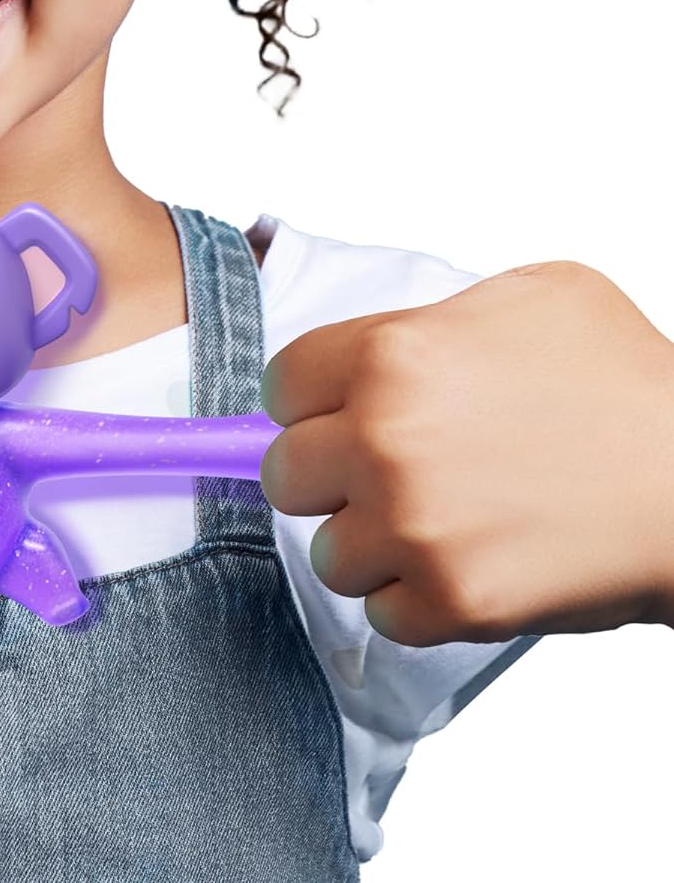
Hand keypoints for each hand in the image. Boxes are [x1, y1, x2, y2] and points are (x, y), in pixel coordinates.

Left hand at [259, 261, 673, 644]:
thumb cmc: (629, 382)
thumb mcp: (531, 295)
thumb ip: (431, 317)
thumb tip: (377, 349)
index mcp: (389, 354)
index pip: (280, 386)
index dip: (310, 404)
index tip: (338, 416)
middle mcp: (383, 438)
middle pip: (285, 474)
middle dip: (328, 477)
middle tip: (383, 476)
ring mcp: (413, 525)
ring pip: (329, 552)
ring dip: (372, 546)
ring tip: (437, 525)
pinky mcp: (452, 599)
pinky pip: (382, 614)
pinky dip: (416, 601)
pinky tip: (467, 565)